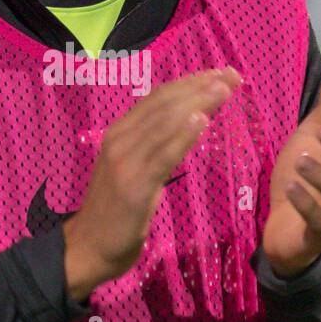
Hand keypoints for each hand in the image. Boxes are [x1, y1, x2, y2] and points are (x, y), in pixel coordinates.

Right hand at [63, 66, 241, 298]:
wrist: (88, 247)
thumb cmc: (115, 211)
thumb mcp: (132, 168)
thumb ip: (152, 146)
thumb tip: (186, 124)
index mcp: (119, 133)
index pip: (158, 98)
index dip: (190, 82)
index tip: (219, 74)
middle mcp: (120, 139)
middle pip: (164, 104)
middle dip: (200, 86)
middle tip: (232, 75)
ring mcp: (125, 161)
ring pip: (165, 123)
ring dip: (198, 102)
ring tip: (224, 89)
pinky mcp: (134, 185)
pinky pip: (163, 155)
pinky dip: (183, 135)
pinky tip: (202, 120)